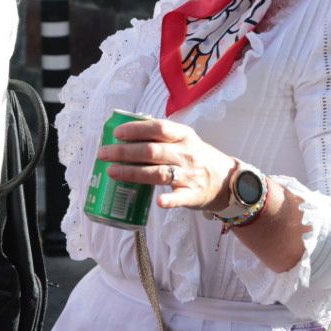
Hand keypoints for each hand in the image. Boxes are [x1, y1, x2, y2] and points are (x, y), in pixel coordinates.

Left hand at [100, 117, 236, 211]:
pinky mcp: (193, 195)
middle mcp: (187, 154)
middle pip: (152, 151)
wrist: (228, 180)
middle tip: (103, 154)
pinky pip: (180, 198)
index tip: (117, 133)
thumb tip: (126, 130)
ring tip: (112, 172)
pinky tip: (158, 202)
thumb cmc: (198, 158)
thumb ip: (162, 135)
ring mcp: (190, 175)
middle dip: (124, 152)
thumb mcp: (185, 140)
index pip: (158, 128)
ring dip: (133, 172)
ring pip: (159, 173)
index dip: (136, 130)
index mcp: (184, 136)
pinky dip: (169, 200)